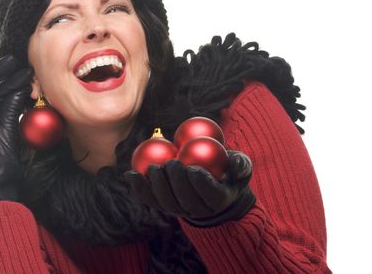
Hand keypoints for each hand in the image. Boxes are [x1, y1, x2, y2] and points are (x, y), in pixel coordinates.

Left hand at [124, 150, 255, 226]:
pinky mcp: (164, 205)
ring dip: (157, 186)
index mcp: (218, 200)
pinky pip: (150, 200)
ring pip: (166, 203)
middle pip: (185, 200)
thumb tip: (234, 162)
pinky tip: (130, 174)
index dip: (199, 183)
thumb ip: (241, 164)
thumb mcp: (241, 166)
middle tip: (172, 163)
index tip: (192, 168)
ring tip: (153, 168)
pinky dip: (139, 189)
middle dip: (177, 183)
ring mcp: (179, 210)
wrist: (213, 186)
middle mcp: (198, 210)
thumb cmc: (228, 171)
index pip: (208, 194)